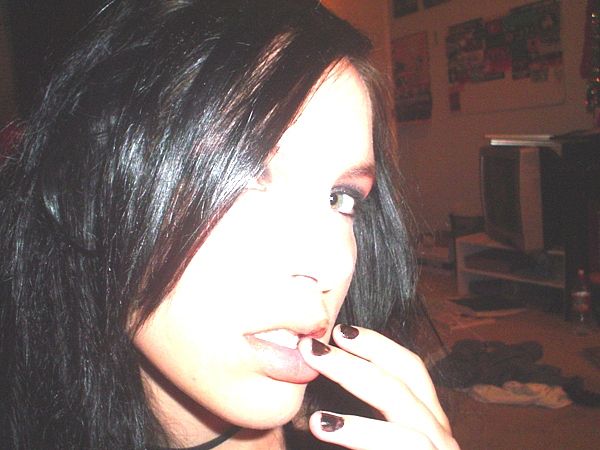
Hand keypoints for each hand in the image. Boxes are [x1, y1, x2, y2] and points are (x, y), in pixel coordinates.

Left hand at [298, 325, 459, 448]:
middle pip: (409, 380)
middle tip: (314, 347)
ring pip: (407, 412)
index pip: (409, 368)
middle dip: (360, 359)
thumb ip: (352, 418)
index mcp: (424, 419)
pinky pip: (403, 447)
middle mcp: (438, 435)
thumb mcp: (366, 440)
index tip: (336, 330)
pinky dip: (362, 434)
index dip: (376, 344)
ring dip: (359, 388)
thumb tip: (314, 376)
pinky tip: (323, 425)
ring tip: (313, 376)